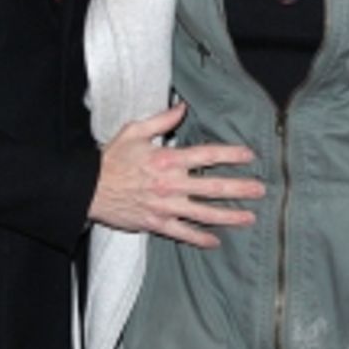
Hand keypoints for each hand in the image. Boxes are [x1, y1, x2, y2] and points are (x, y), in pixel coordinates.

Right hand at [89, 102, 264, 248]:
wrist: (87, 189)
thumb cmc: (111, 159)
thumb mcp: (134, 131)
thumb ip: (161, 120)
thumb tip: (182, 107)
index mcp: (167, 159)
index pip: (207, 155)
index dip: (231, 154)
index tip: (250, 155)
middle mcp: (171, 184)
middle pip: (213, 186)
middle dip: (239, 188)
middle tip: (261, 190)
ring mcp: (165, 206)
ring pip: (204, 213)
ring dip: (229, 216)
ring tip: (249, 218)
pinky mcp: (156, 223)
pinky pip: (182, 233)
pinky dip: (200, 239)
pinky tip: (216, 241)